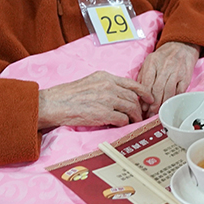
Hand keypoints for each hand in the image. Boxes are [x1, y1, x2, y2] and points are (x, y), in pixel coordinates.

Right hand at [37, 70, 151, 128]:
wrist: (53, 104)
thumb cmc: (67, 96)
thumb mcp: (89, 83)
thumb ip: (105, 86)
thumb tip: (118, 97)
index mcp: (105, 77)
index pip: (132, 83)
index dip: (144, 92)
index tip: (149, 98)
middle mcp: (108, 86)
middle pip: (133, 97)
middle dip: (138, 108)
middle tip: (139, 116)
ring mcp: (107, 99)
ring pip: (131, 108)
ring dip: (133, 117)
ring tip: (132, 122)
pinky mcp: (103, 113)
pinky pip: (122, 119)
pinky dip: (124, 123)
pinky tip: (120, 125)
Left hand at [138, 41, 199, 115]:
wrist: (182, 45)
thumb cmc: (164, 56)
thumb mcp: (150, 61)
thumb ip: (143, 76)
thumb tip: (139, 95)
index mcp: (153, 62)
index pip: (146, 83)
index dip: (144, 98)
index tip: (142, 107)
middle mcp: (165, 66)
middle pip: (157, 90)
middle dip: (152, 105)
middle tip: (149, 113)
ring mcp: (176, 71)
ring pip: (168, 92)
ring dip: (163, 104)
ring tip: (158, 111)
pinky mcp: (186, 76)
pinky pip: (179, 91)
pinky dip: (174, 100)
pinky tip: (169, 105)